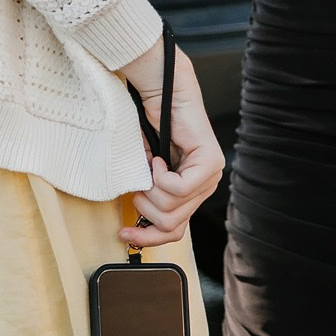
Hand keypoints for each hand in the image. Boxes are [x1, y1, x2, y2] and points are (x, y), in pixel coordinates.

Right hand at [120, 47, 224, 247]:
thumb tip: (136, 231)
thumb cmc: (149, 129)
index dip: (148, 239)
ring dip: (150, 189)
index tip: (124, 234)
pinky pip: (179, 188)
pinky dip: (159, 175)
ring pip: (173, 207)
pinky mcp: (211, 162)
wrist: (161, 95)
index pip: (175, 231)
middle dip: (145, 207)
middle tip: (138, 185)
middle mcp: (206, 186)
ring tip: (148, 167)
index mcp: (192, 193)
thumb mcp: (144, 175)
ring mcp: (212, 175)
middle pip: (171, 223)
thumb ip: (149, 199)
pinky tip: (157, 158)